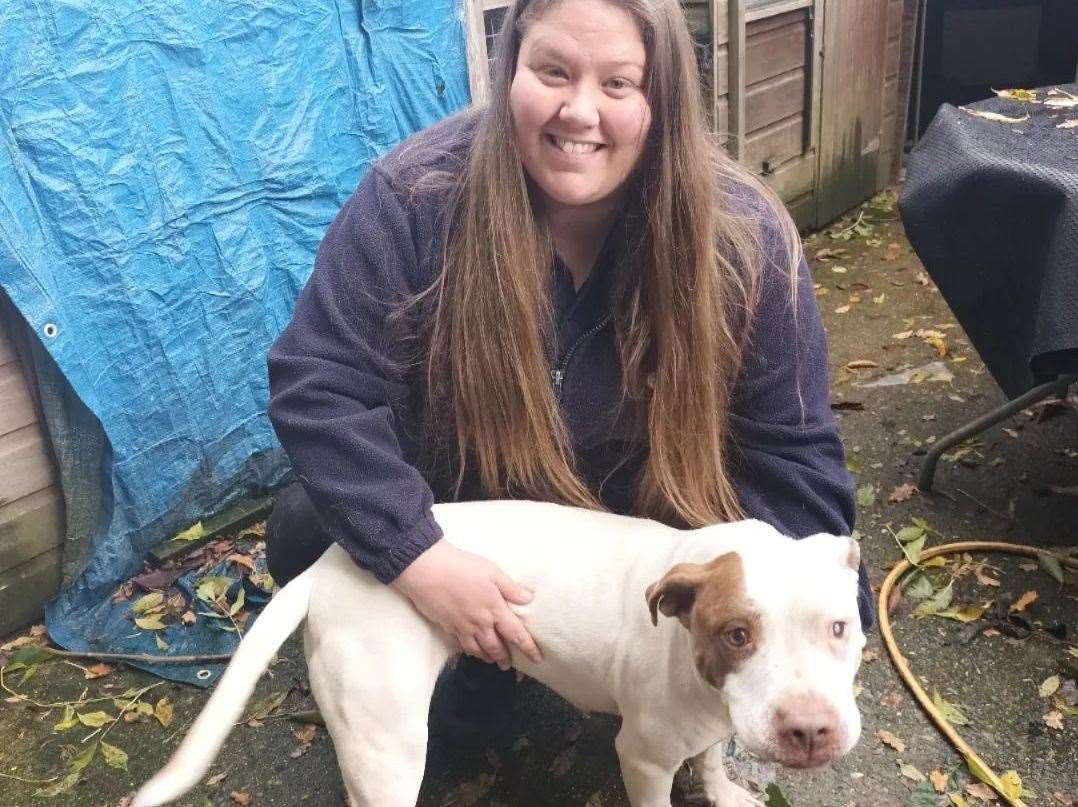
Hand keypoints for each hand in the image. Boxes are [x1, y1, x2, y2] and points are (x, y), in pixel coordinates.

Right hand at [392, 540, 542, 669]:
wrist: (427, 570)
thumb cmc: (461, 566)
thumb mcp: (492, 571)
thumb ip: (510, 587)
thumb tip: (528, 599)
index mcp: (494, 609)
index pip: (516, 634)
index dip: (528, 648)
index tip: (537, 658)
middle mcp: (479, 623)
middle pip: (496, 646)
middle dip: (504, 658)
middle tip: (509, 666)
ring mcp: (462, 627)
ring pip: (477, 649)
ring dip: (487, 657)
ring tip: (492, 661)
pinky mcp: (446, 625)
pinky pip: (461, 644)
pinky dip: (469, 651)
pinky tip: (470, 650)